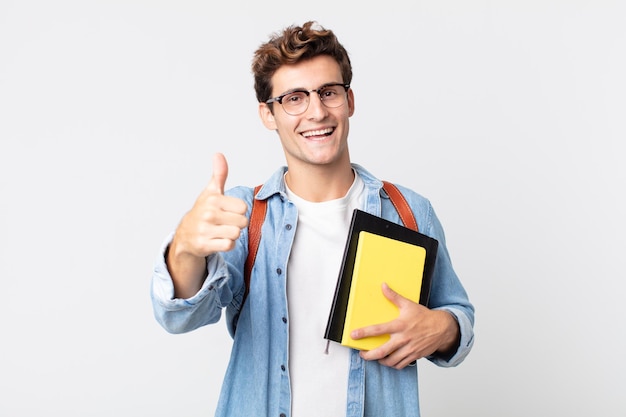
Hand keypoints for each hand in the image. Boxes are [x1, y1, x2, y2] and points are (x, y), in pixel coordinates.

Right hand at [167, 153, 248, 296]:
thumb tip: (218, 155)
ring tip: (221, 231)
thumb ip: (219, 174)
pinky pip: (229, 245)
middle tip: (224, 223)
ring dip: (232, 235)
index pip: (243, 207)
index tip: (228, 211)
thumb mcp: (211, 192)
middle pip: (242, 222)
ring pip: (236, 234)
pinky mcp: (204, 245)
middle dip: (237, 224)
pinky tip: (218, 240)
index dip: (238, 211)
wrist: (185, 234)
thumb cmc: (202, 211)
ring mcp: (205, 230)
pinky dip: (227, 245)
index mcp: (213, 200)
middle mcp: (208, 214)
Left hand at [350, 283, 459, 369]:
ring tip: (374, 357)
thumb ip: (394, 297)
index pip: (378, 329)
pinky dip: (392, 365)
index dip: (364, 333)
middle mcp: (403, 338)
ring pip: (391, 361)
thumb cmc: (424, 316)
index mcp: (400, 325)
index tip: (354, 335)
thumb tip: (383, 286)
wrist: (442, 328)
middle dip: (369, 355)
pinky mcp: (414, 356)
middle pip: (382, 351)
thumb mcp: (408, 304)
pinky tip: (388, 360)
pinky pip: (400, 365)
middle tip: (362, 354)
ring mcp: (409, 349)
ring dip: (380, 361)